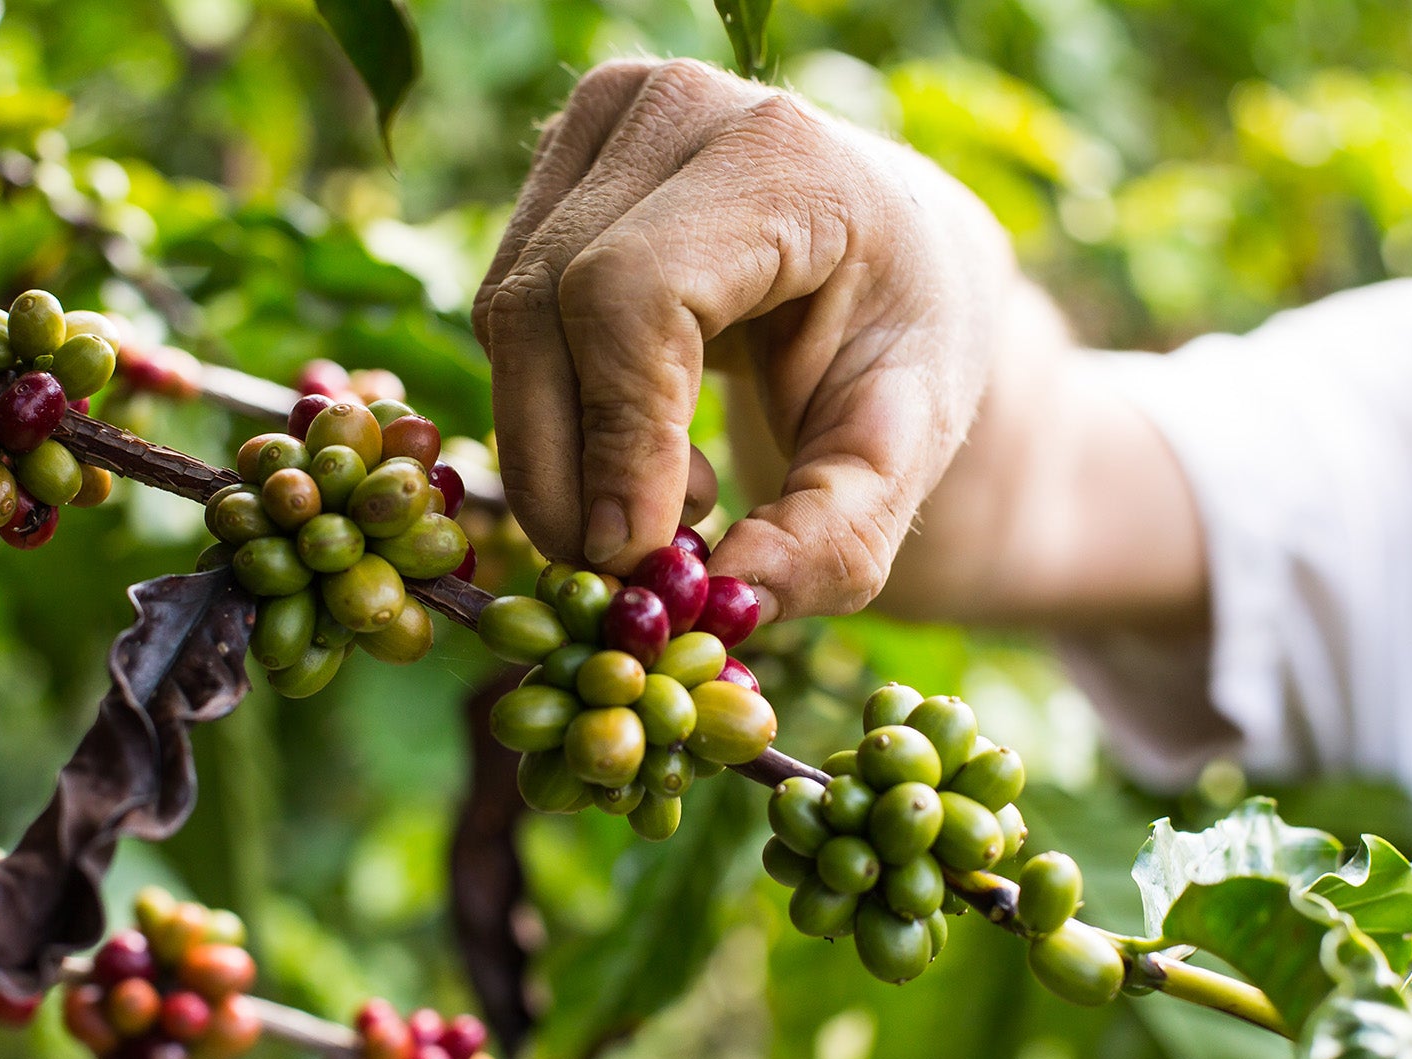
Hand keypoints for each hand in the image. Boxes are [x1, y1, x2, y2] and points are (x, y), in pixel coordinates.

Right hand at [472, 57, 1016, 620]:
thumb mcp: (909, 448)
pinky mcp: (554, 164)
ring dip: (561, 449)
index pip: (637, 296)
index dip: (618, 437)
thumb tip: (728, 596)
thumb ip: (838, 536)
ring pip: (506, 319)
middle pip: (545, 312)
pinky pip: (502, 314)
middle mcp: (674, 108)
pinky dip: (552, 410)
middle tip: (632, 574)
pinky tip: (637, 446)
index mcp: (786, 158)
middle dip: (570, 470)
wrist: (888, 249)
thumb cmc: (902, 340)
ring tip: (671, 502)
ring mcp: (600, 124)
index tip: (636, 556)